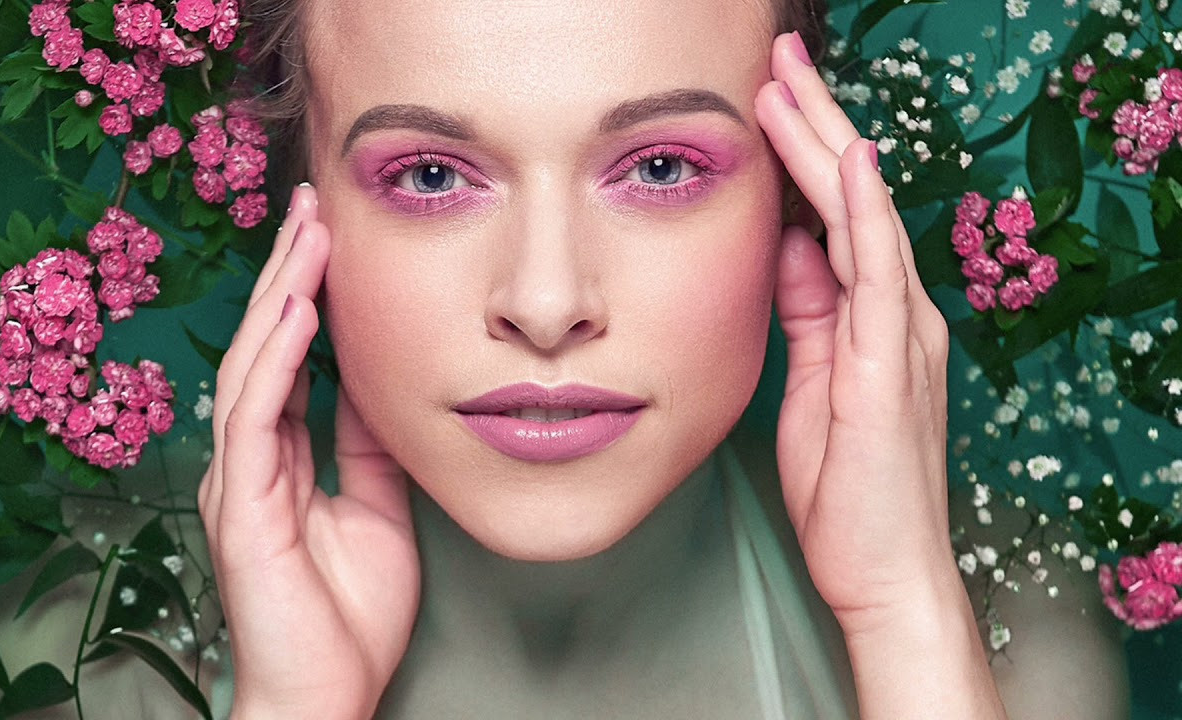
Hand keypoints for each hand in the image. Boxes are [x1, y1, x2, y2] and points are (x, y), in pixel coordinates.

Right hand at [198, 185, 419, 717]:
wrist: (330, 694)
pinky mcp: (242, 512)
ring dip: (279, 297)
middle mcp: (250, 461)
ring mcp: (239, 483)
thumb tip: (376, 385)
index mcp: (279, 459)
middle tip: (311, 207)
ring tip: (306, 236)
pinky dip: (274, 361)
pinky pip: (256, 421)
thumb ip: (365, 446)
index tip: (328, 237)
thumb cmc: (347, 615)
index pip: (287, 358)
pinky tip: (294, 314)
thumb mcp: (375, 507)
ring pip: (252, 368)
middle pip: (262, 347)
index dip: (304, 296)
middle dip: (287, 275)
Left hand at [755, 33, 956, 633]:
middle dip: (814, 124)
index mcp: (873, 319)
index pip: (835, 215)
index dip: (804, 152)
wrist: (884, 573)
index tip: (767, 97)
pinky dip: (864, 218)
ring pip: (864, 220)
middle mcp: (897, 314)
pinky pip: (878, 278)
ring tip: (791, 84)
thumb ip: (807, 315)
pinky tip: (849, 166)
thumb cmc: (846, 489)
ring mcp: (901, 337)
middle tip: (779, 60)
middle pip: (852, 199)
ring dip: (827, 148)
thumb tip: (787, 249)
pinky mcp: (890, 369)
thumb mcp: (813, 384)